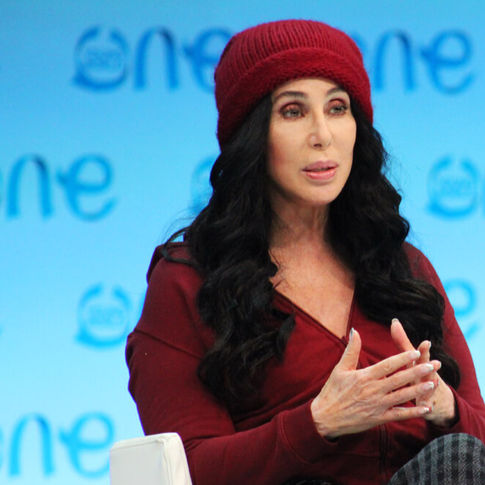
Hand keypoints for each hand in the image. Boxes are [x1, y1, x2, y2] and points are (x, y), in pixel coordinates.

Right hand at [311, 328, 436, 438]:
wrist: (325, 417)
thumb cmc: (332, 391)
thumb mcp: (340, 368)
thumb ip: (351, 350)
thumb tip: (355, 331)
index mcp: (364, 377)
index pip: (387, 365)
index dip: (402, 359)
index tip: (415, 353)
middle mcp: (372, 390)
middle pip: (399, 379)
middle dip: (417, 372)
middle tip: (432, 365)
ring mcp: (376, 405)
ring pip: (402, 396)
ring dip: (418, 390)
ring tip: (433, 383)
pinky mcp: (378, 418)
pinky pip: (398, 415)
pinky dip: (412, 412)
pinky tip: (425, 408)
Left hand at [390, 318, 455, 426]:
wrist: (438, 401)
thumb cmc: (421, 374)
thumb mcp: (413, 359)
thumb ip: (403, 342)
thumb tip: (394, 321)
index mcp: (418, 365)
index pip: (420, 356)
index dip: (423, 350)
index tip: (426, 342)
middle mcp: (424, 377)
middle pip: (426, 371)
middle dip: (430, 366)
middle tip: (436, 362)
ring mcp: (427, 392)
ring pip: (428, 388)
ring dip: (430, 386)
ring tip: (433, 382)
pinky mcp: (426, 406)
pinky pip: (425, 407)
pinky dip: (426, 407)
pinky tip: (427, 408)